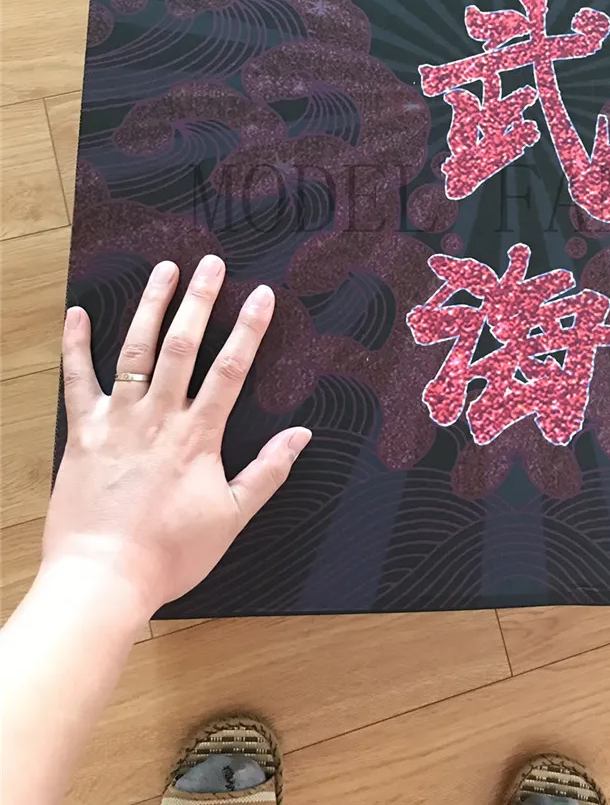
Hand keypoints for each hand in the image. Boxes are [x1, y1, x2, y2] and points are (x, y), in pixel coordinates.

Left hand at [44, 255, 310, 618]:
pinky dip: (75, 345)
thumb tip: (302, 434)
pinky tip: (77, 313)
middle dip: (199, 301)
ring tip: (163, 270)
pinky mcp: (81, 432)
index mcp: (198, 436)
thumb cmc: (170, 553)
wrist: (103, 578)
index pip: (230, 369)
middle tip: (211, 263)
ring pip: (135, 351)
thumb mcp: (232, 518)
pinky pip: (76, 380)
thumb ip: (268, 471)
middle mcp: (158, 417)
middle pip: (182, 346)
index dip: (248, 329)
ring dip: (151, 306)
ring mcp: (117, 420)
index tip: (261, 294)